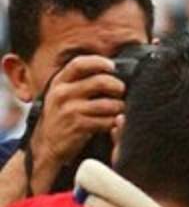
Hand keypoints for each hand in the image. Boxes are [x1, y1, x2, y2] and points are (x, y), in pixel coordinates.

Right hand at [29, 55, 124, 170]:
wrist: (47, 144)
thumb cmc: (63, 116)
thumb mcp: (64, 95)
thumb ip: (80, 82)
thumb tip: (111, 71)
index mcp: (59, 82)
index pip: (79, 64)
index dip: (99, 62)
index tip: (112, 66)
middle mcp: (62, 93)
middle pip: (100, 82)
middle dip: (118, 86)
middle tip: (122, 91)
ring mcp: (70, 110)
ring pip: (108, 104)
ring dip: (120, 107)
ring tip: (120, 110)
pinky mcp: (78, 126)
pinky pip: (106, 121)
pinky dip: (115, 122)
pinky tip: (114, 123)